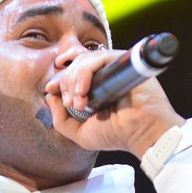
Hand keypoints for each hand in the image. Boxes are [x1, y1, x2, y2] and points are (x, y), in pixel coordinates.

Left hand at [44, 50, 184, 158]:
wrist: (140, 133)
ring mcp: (113, 67)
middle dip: (65, 82)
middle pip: (75, 64)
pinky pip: (99, 58)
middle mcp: (103, 74)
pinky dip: (86, 72)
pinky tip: (84, 91)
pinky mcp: (123, 61)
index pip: (72, 71)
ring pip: (84, 59)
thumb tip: (50, 95)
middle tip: (71, 103)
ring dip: (74, 80)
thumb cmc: (116, 135)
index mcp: (95, 86)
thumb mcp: (80, 133)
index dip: (59, 77)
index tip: (51, 88)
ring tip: (78, 102)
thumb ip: (60, 119)